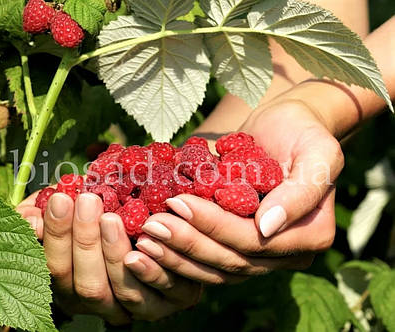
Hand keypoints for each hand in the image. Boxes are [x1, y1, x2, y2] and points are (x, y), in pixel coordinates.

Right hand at [17, 192, 201, 323]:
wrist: (140, 226)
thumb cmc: (92, 217)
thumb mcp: (60, 213)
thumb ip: (37, 215)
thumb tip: (31, 221)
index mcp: (68, 283)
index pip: (56, 268)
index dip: (57, 235)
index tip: (61, 199)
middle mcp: (96, 303)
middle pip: (88, 285)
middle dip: (85, 241)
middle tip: (88, 201)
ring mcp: (130, 307)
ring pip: (123, 292)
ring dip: (115, 254)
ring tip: (112, 218)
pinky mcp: (164, 303)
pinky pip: (161, 294)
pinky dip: (154, 269)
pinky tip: (150, 240)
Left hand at [133, 99, 342, 282]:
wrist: (287, 127)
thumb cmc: (304, 131)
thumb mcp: (318, 152)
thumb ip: (302, 190)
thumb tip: (266, 227)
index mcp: (310, 234)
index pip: (254, 240)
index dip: (214, 225)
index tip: (177, 203)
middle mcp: (284, 252)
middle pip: (231, 260)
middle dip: (188, 243)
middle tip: (151, 226)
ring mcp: (259, 254)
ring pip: (216, 268)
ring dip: (178, 256)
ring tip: (144, 240)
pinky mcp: (237, 246)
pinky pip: (208, 259)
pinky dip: (179, 254)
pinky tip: (150, 244)